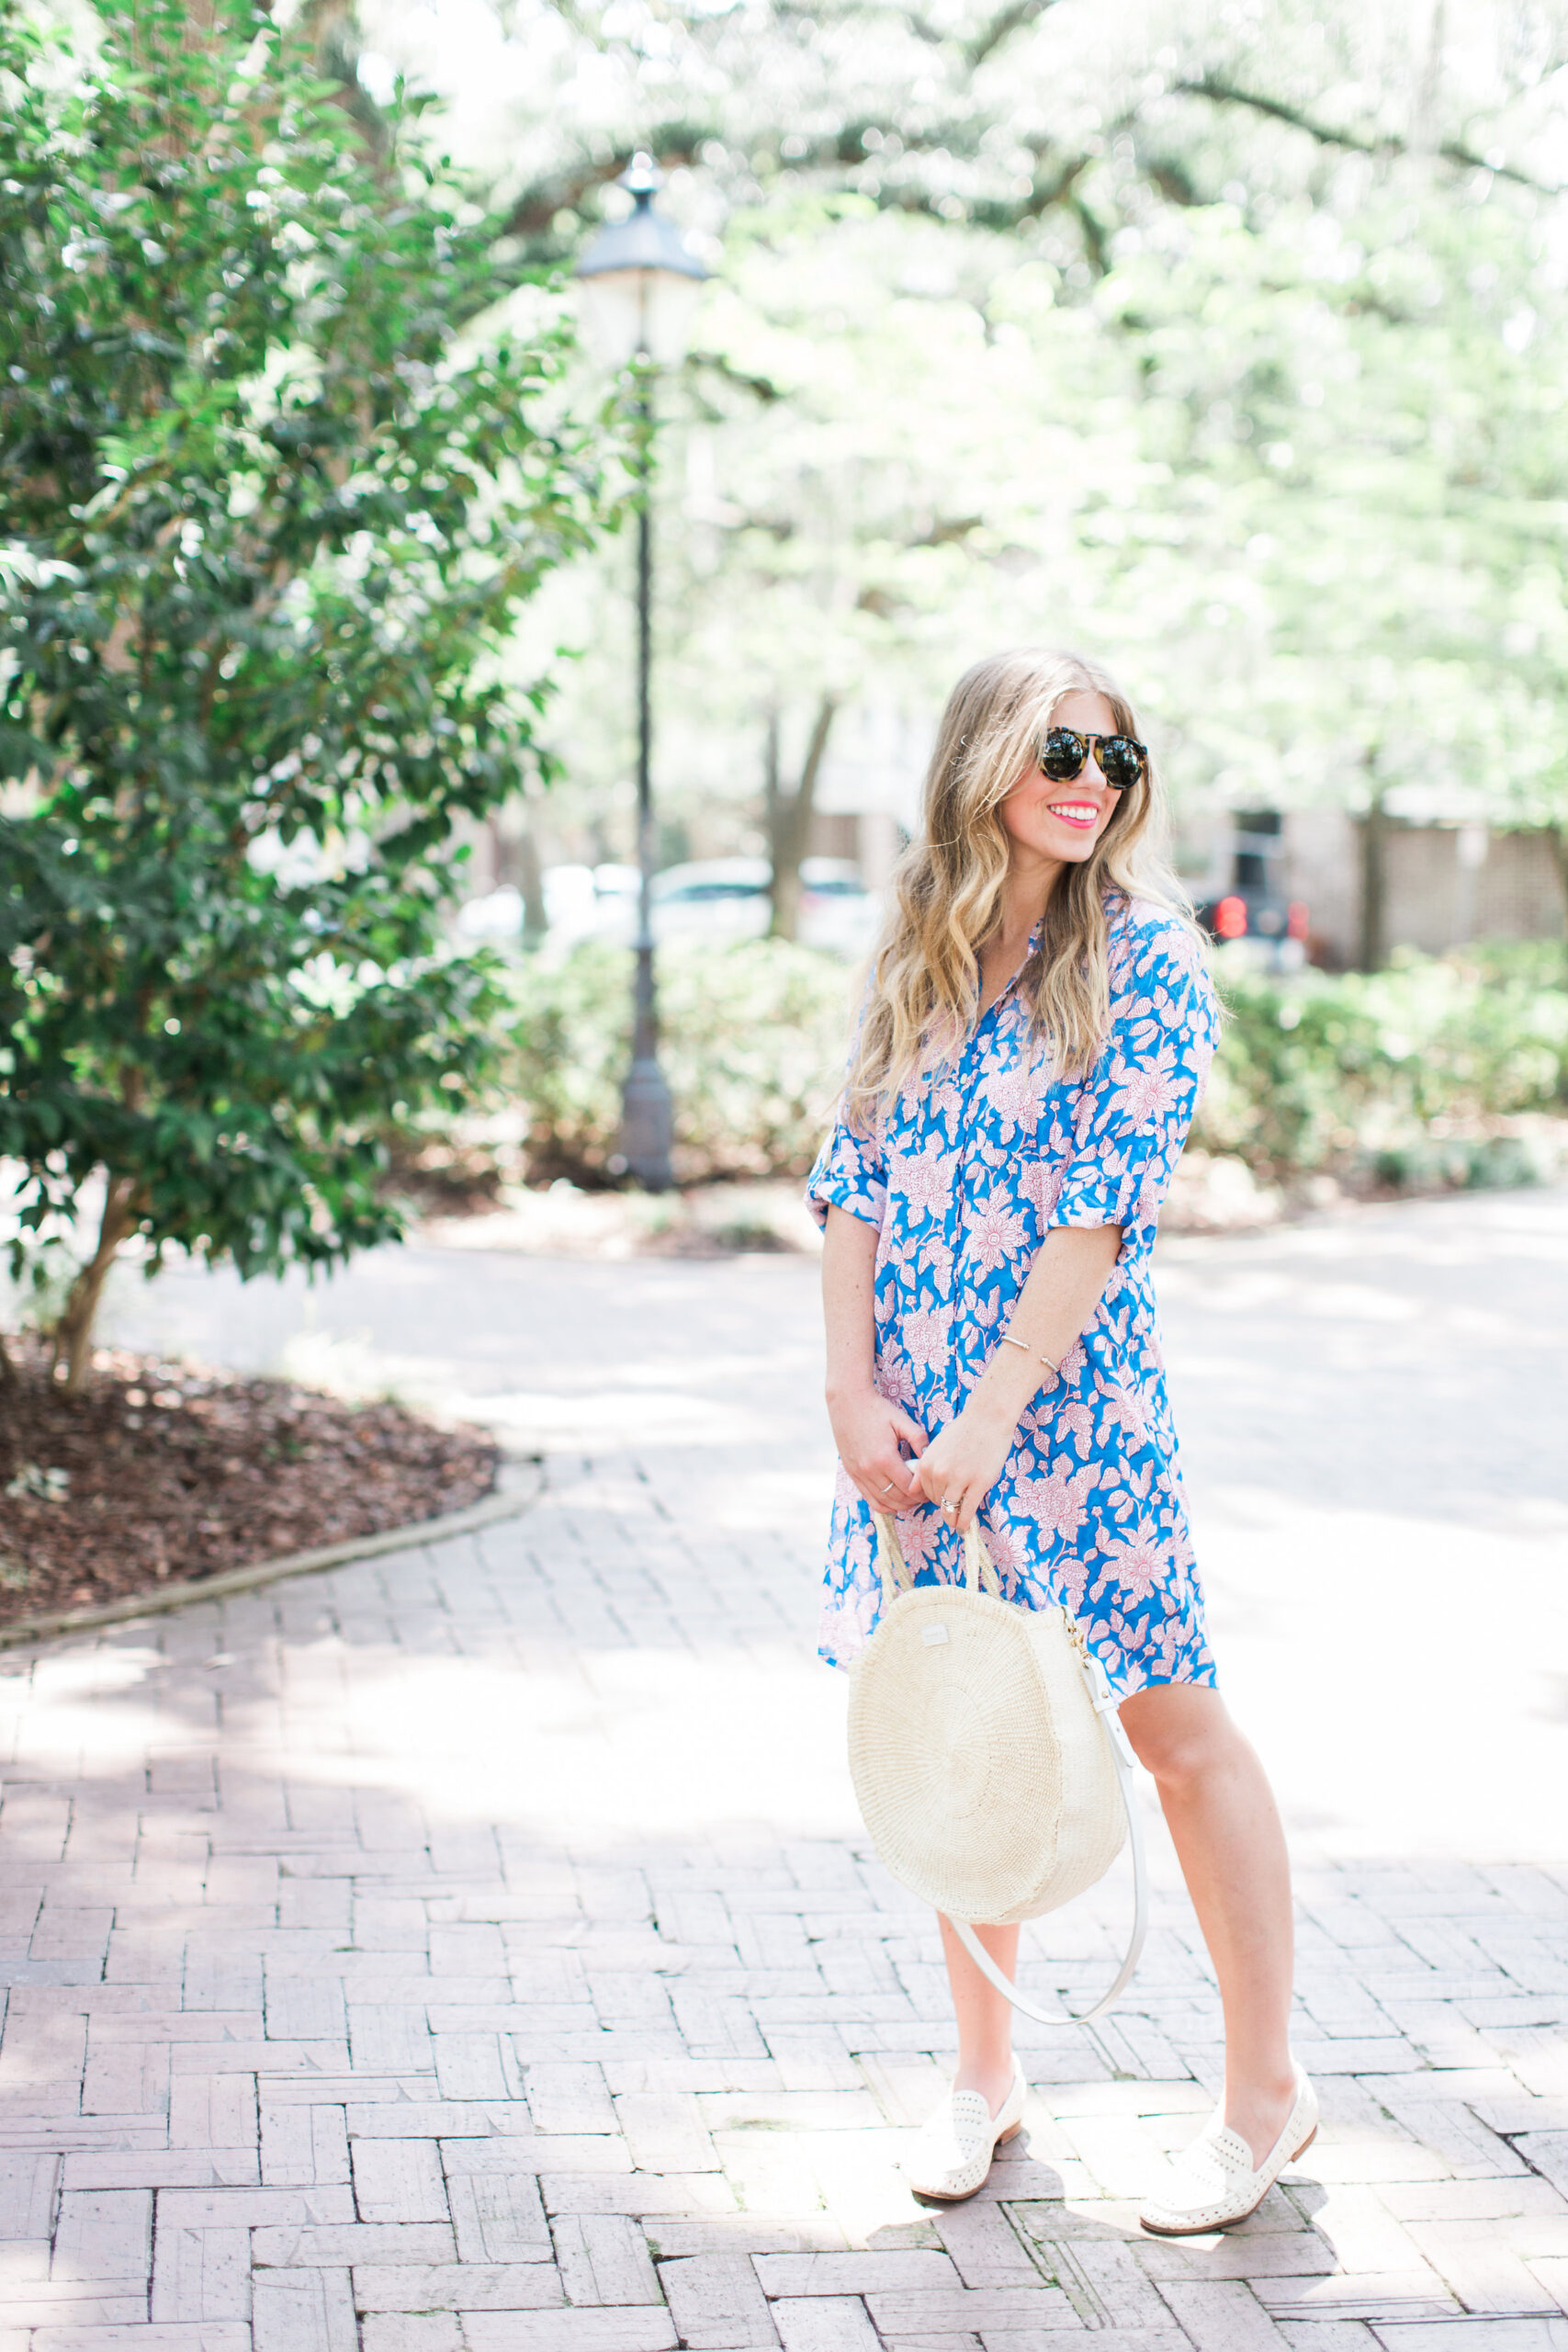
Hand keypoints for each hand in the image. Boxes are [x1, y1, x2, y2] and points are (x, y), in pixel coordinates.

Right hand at [827, 1386, 927, 1510]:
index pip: (909, 1487)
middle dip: (914, 1500)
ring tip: (912, 1498)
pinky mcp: (853, 1474)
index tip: (929, 1486)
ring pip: (884, 1502)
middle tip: (925, 1494)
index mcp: (885, 1458)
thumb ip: (919, 1439)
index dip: (922, 1491)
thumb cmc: (877, 1409)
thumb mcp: (902, 1420)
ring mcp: (859, 1474)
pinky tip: (894, 1502)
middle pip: (898, 1498)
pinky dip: (884, 1505)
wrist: (848, 1402)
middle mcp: (870, 1470)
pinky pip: (869, 1499)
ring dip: (900, 1505)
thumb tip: (929, 1458)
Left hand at [912, 1400, 1016, 1532]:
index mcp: (926, 1464)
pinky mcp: (978, 1484)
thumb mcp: (936, 1447)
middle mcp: (939, 1473)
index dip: (933, 1497)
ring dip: (953, 1518)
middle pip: (937, 1502)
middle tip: (954, 1507)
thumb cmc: (963, 1432)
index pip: (924, 1493)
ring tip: (957, 1523)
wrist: (987, 1419)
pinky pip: (966, 1511)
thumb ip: (925, 1468)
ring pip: (950, 1509)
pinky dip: (964, 1522)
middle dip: (944, 1505)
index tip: (942, 1500)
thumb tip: (913, 1489)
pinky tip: (964, 1527)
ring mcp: (959, 1479)